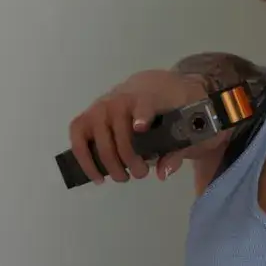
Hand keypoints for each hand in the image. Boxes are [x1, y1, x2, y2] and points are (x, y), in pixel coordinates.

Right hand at [66, 70, 211, 185]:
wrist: (160, 88)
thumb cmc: (175, 110)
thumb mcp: (188, 127)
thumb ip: (178, 150)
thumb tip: (163, 171)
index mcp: (151, 94)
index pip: (145, 102)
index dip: (142, 114)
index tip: (140, 128)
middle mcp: (123, 96)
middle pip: (119, 126)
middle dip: (128, 156)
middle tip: (141, 174)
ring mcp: (103, 104)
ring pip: (97, 132)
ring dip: (108, 160)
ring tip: (122, 177)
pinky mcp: (90, 115)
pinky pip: (78, 134)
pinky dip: (84, 157)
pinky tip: (97, 177)